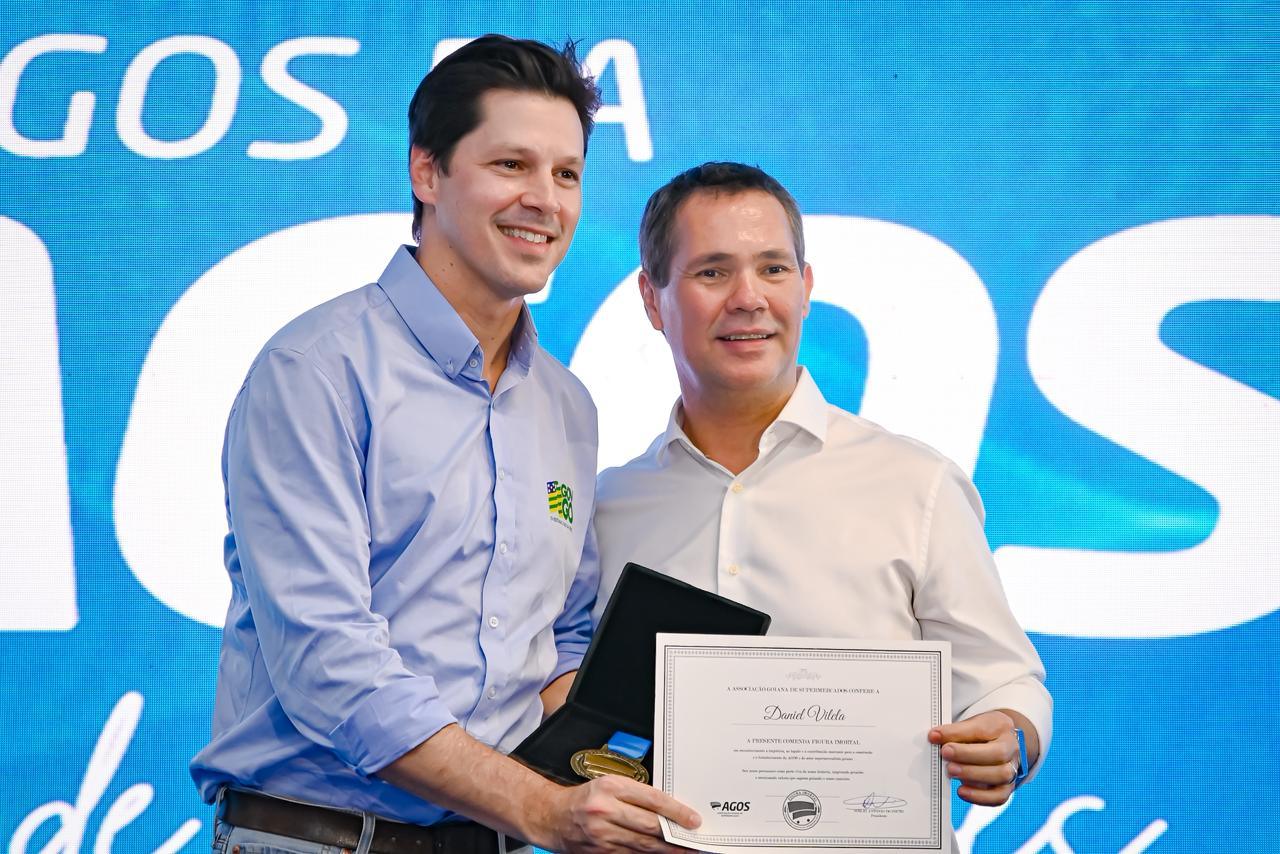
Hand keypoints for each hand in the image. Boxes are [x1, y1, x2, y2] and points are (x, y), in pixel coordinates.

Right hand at [542, 774, 700, 852]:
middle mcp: (605, 811)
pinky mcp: (600, 853)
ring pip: (643, 845)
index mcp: (610, 788)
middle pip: (650, 826)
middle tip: (694, 840)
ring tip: (684, 850)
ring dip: (667, 850)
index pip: (652, 799)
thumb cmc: (584, 799)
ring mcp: (601, 835)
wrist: (552, 817)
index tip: (692, 819)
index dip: (676, 811)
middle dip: (676, 835)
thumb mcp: (608, 785)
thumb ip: (635, 795)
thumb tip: (667, 810)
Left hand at [928, 710, 1019, 805]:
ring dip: (972, 774)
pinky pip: (999, 796)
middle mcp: (1011, 748)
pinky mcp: (1007, 788)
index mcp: (1001, 726)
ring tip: (950, 771)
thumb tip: (934, 737)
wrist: (1001, 746)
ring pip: (1001, 775)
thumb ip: (955, 732)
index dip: (957, 733)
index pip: (982, 729)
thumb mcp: (971, 725)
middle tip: (945, 754)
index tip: (935, 736)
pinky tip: (962, 791)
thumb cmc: (982, 735)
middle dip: (968, 754)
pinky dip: (980, 796)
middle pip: (997, 753)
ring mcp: (1012, 768)